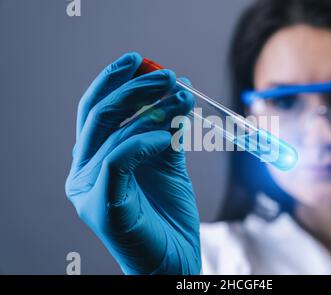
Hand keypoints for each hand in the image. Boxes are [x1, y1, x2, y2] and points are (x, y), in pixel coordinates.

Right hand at [65, 52, 200, 273]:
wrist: (174, 260)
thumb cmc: (168, 216)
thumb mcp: (169, 163)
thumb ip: (167, 130)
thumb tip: (178, 91)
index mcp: (95, 158)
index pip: (97, 110)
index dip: (115, 82)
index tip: (140, 61)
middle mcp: (83, 170)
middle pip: (98, 114)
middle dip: (134, 88)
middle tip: (166, 75)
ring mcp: (86, 188)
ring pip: (112, 133)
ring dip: (151, 110)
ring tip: (181, 99)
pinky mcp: (100, 204)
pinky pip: (118, 159)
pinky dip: (144, 141)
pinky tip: (169, 136)